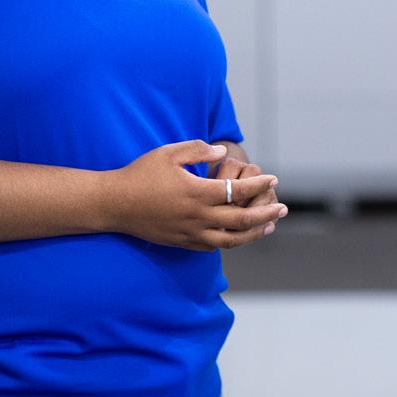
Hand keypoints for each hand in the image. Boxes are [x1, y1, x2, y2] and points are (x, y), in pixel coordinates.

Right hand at [104, 140, 285, 250]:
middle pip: (241, 220)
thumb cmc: (140, 174)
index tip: (273, 178)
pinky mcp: (181, 243)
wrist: (113, 204)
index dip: (259, 185)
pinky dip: (229, 242)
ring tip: (268, 226)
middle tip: (283, 209)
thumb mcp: (169, 153)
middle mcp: (197, 216)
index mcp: (197, 192)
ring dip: (253, 234)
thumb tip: (223, 152)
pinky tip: (238, 235)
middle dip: (266, 214)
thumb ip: (198, 150)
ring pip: (230, 240)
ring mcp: (189, 233)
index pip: (238, 191)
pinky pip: (211, 247)